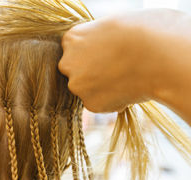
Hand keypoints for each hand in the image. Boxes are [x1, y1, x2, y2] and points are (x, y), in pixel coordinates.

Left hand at [58, 9, 190, 112]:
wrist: (156, 54)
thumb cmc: (141, 33)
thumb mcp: (111, 29)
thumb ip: (95, 43)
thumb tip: (96, 56)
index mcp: (71, 39)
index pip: (75, 51)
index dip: (93, 55)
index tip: (109, 55)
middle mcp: (68, 63)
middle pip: (76, 73)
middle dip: (92, 74)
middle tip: (117, 70)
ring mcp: (77, 85)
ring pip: (87, 90)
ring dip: (102, 89)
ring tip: (127, 78)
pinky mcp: (90, 104)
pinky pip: (99, 104)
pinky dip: (112, 101)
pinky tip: (128, 90)